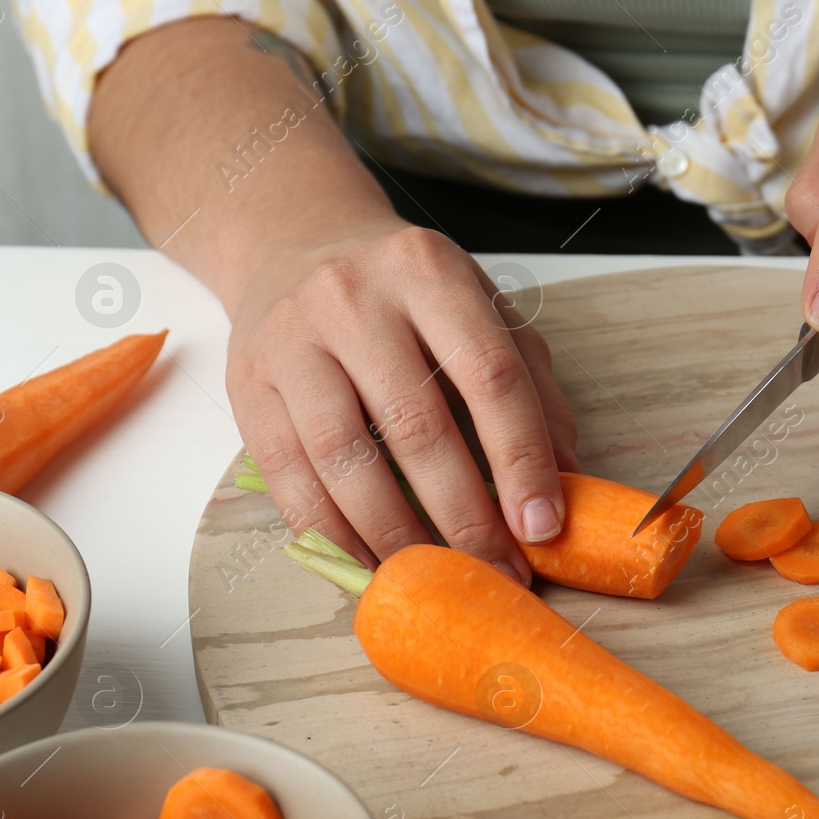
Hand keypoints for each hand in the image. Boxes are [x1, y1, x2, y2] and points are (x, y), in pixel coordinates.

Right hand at [225, 216, 577, 579]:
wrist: (295, 243)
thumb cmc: (403, 290)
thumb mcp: (481, 309)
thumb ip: (531, 384)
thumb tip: (570, 476)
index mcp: (429, 273)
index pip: (489, 375)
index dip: (521, 459)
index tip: (543, 526)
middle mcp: (354, 299)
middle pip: (417, 424)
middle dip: (464, 515)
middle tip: (497, 571)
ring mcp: (292, 341)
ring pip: (346, 457)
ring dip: (397, 533)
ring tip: (436, 576)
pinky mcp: (248, 385)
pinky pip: (290, 476)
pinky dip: (334, 532)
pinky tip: (373, 562)